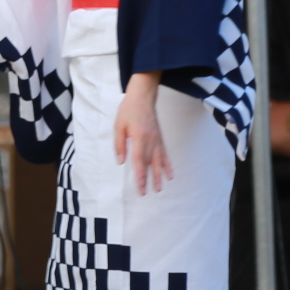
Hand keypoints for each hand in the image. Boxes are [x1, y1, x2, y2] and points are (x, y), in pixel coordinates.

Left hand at [115, 75, 172, 194]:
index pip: (139, 160)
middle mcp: (150, 140)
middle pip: (149, 164)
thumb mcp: (118, 126)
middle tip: (146, 193)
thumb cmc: (128, 110)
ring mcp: (157, 140)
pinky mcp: (160, 139)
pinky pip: (165, 155)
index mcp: (139, 137)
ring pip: (159, 161)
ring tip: (159, 189)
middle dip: (148, 180)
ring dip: (159, 176)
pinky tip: (170, 175)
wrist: (143, 97)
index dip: (140, 175)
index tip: (140, 187)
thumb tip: (121, 162)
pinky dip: (167, 166)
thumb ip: (120, 145)